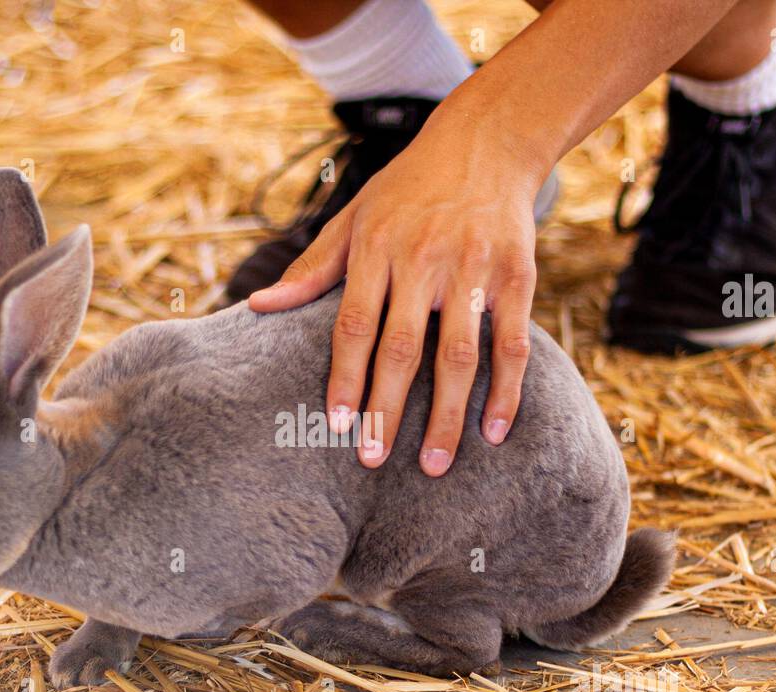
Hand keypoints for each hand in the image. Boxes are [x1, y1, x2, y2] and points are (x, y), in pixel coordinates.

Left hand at [248, 93, 545, 476]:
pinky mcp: (517, 276)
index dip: (344, 377)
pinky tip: (492, 433)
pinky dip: (505, 392)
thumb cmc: (409, 188)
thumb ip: (312, 269)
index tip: (336, 423)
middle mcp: (424, 259)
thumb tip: (258, 306)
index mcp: (377, 247)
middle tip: (371, 458)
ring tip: (432, 465)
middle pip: (402, 348)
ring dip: (446, 416)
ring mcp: (474, 269)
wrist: (487, 142)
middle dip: (386, 409)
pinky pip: (511, 344)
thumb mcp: (355, 217)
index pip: (354, 324)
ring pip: (459, 356)